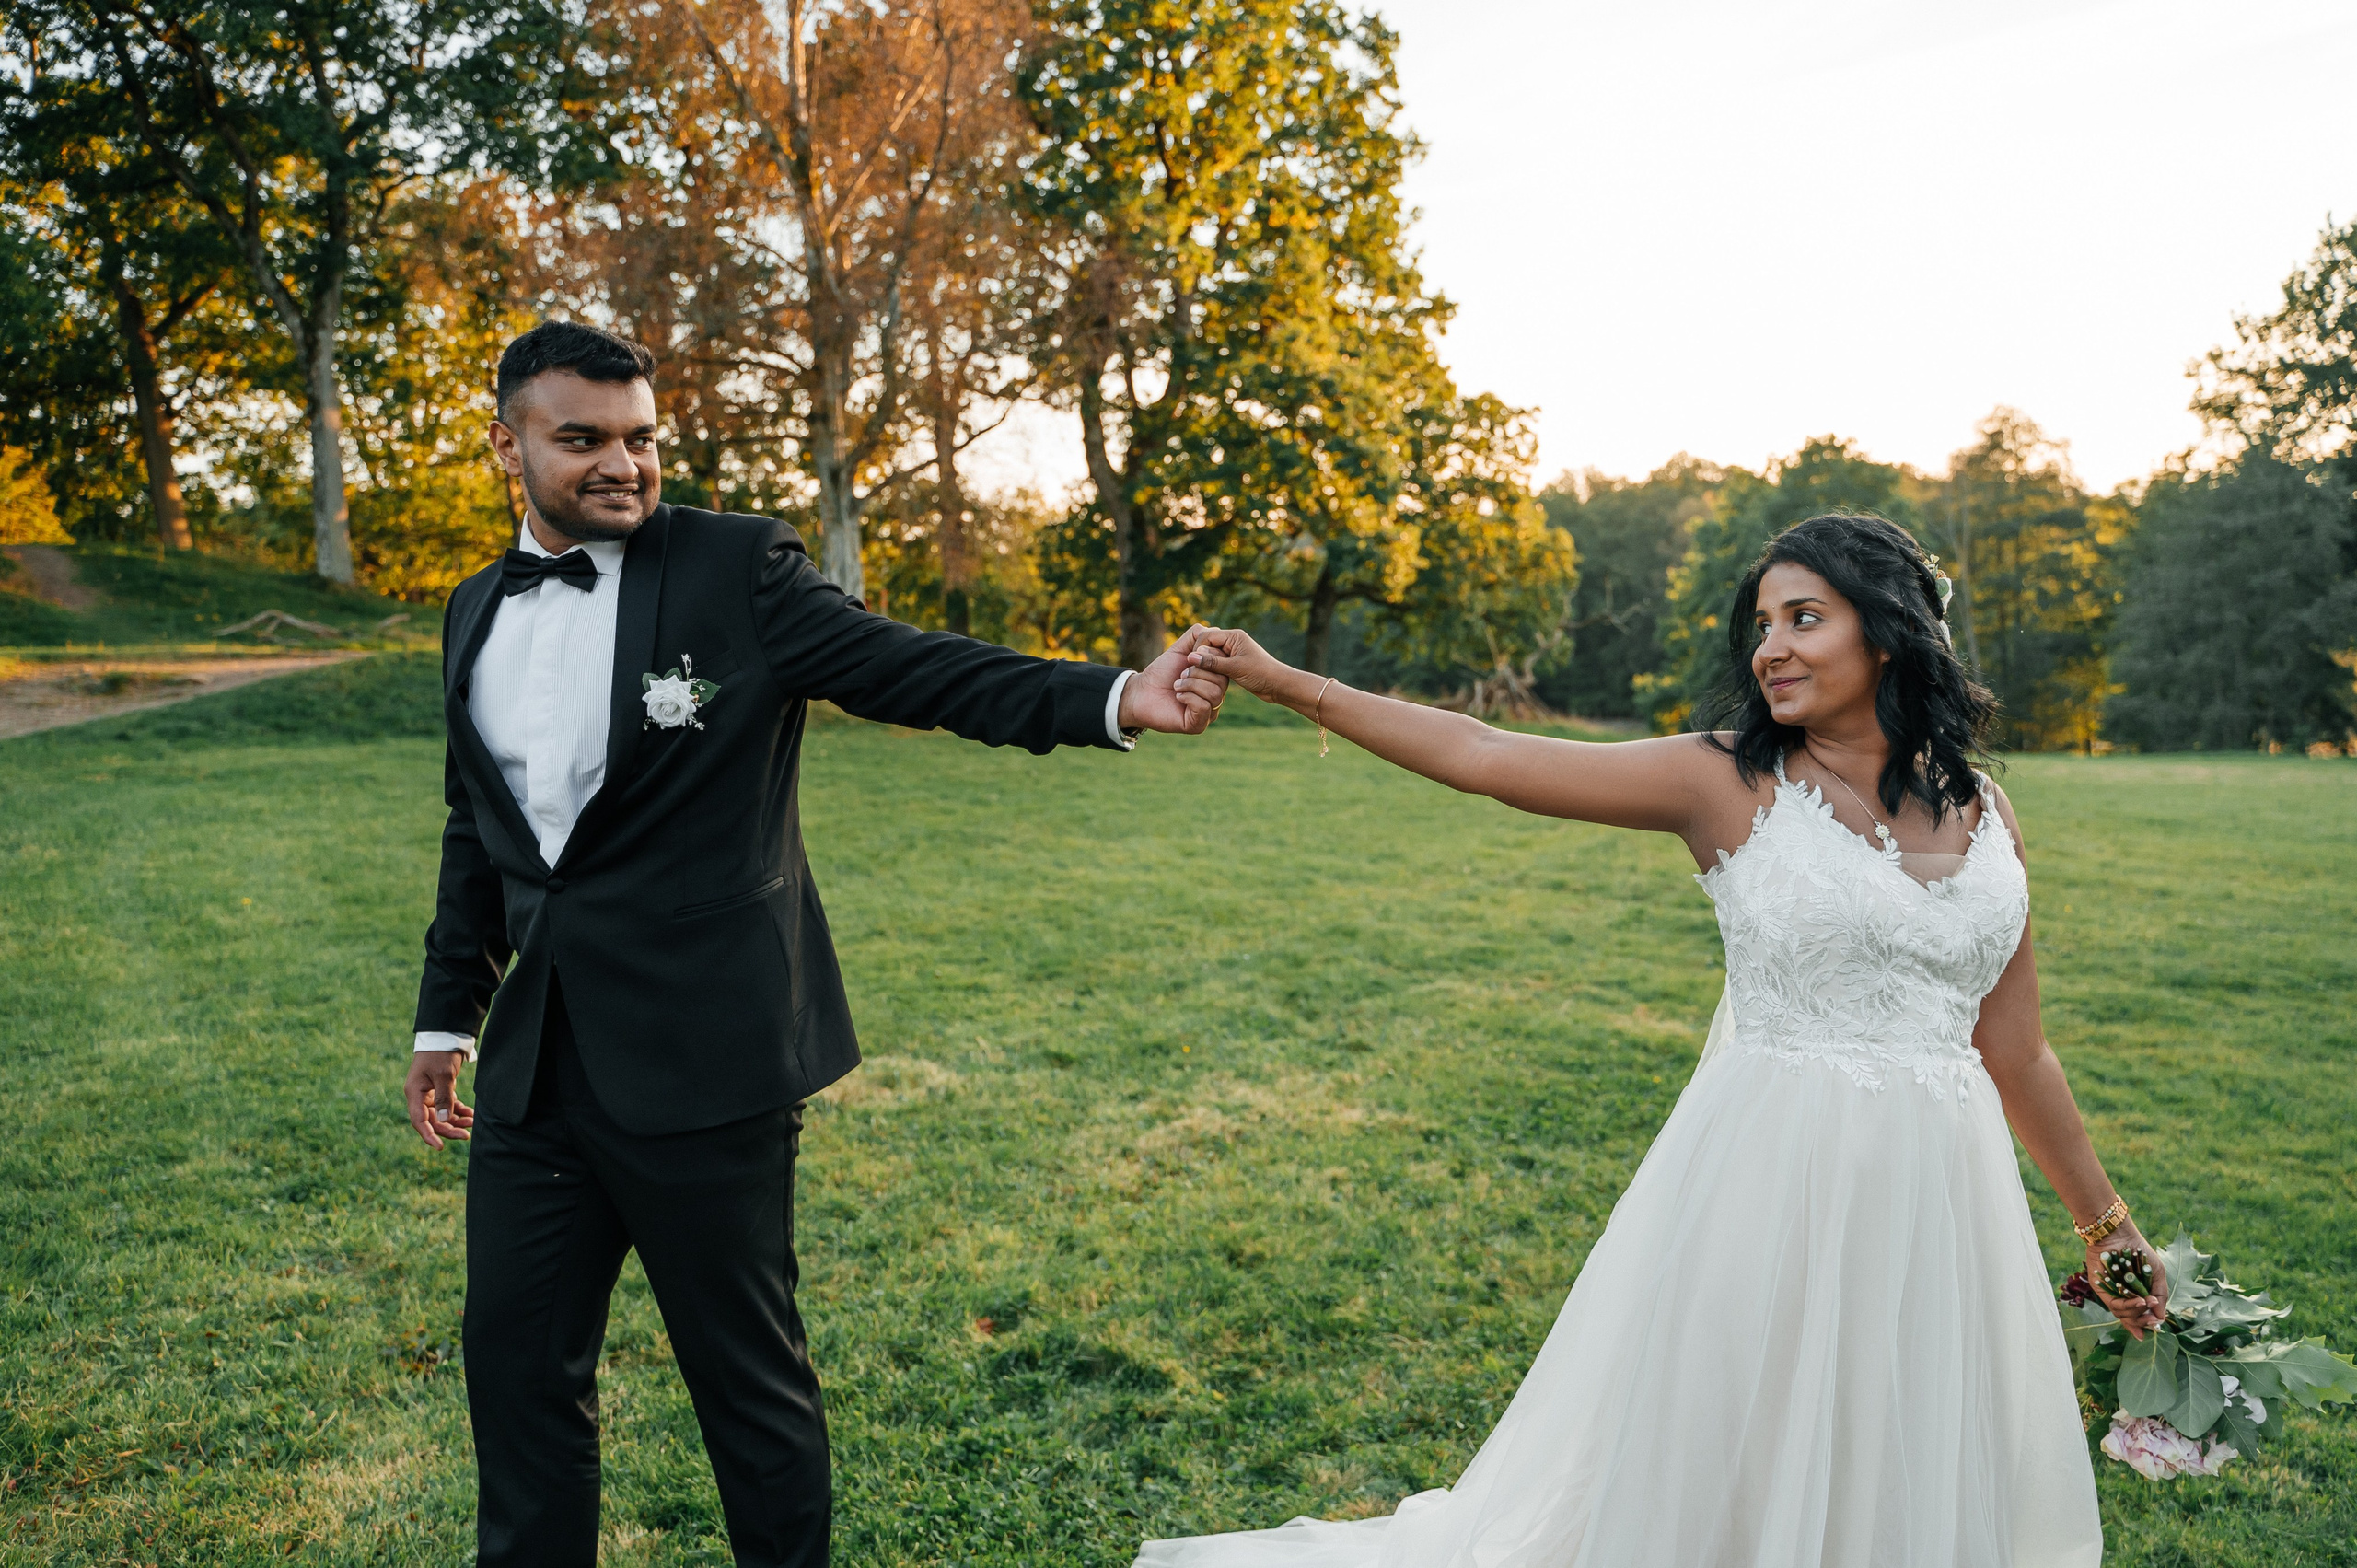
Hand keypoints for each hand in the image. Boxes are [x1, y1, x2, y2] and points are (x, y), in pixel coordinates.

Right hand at [405, 1050, 475, 1149]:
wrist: (445, 1035)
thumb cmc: (440, 1053)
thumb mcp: (443, 1075)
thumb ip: (444, 1098)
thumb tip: (443, 1120)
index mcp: (414, 1092)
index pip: (419, 1121)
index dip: (428, 1136)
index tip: (440, 1147)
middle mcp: (419, 1095)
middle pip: (432, 1120)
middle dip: (449, 1129)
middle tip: (467, 1135)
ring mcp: (429, 1094)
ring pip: (441, 1115)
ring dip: (456, 1121)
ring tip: (472, 1123)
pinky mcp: (440, 1090)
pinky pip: (448, 1106)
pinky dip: (458, 1111)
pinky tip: (471, 1115)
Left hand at [1119, 625, 1232, 734]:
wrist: (1141, 692)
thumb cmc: (1161, 672)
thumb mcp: (1181, 650)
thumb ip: (1197, 636)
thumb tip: (1215, 630)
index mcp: (1214, 679)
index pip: (1226, 666)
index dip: (1209, 658)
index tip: (1190, 657)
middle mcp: (1215, 696)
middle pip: (1222, 681)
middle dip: (1198, 672)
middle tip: (1181, 674)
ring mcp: (1208, 712)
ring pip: (1215, 694)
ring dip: (1191, 684)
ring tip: (1177, 685)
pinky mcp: (1198, 724)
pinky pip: (1204, 707)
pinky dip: (1188, 697)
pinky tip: (1177, 696)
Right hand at [1183, 627, 1304, 706]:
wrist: (1278, 685)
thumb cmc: (1261, 674)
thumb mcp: (1235, 668)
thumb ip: (1212, 663)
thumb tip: (1191, 657)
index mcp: (1233, 636)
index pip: (1206, 637)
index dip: (1198, 650)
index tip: (1193, 665)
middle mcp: (1232, 642)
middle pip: (1207, 646)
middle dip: (1200, 658)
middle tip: (1194, 674)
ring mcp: (1232, 653)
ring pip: (1210, 656)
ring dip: (1206, 666)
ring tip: (1200, 678)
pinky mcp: (1233, 664)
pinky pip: (1216, 665)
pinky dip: (1212, 672)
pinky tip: (1209, 681)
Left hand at [2088, 1228, 2168, 1338]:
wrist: (2119, 1235)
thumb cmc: (2139, 1252)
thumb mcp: (2156, 1273)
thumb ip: (2160, 1296)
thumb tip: (2161, 1318)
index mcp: (2136, 1294)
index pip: (2139, 1314)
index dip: (2147, 1323)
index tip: (2156, 1325)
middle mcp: (2122, 1296)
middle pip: (2131, 1318)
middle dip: (2143, 1321)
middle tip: (2152, 1319)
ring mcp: (2111, 1294)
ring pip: (2123, 1314)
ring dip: (2137, 1312)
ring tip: (2146, 1304)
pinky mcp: (2100, 1290)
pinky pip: (2114, 1305)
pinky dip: (2128, 1305)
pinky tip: (2140, 1301)